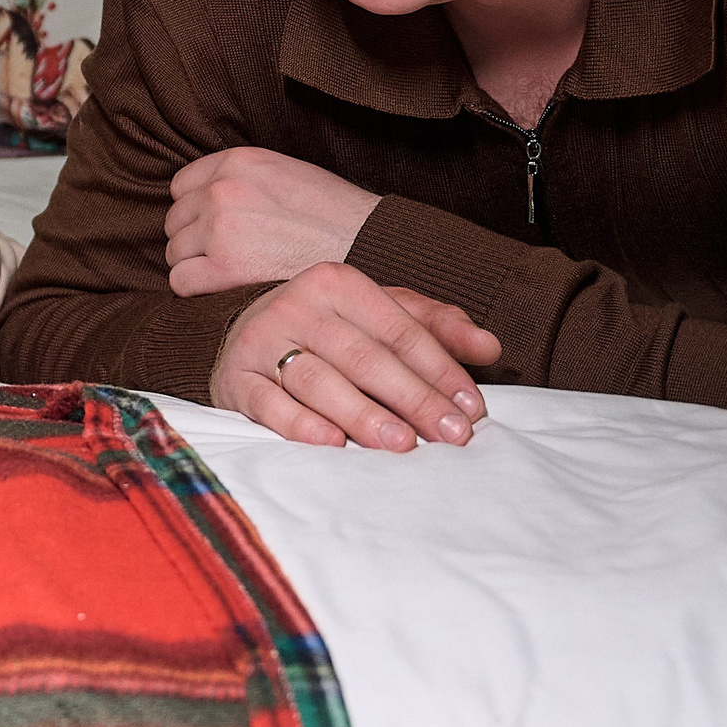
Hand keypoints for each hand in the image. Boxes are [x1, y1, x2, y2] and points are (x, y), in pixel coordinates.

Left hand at [165, 147, 382, 294]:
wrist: (369, 245)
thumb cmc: (333, 215)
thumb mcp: (284, 173)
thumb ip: (240, 180)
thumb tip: (202, 199)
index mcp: (236, 161)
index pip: (181, 186)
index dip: (196, 210)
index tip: (218, 226)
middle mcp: (222, 190)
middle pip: (175, 221)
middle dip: (195, 239)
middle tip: (230, 255)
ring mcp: (220, 228)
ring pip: (175, 253)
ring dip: (197, 265)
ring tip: (234, 272)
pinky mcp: (225, 268)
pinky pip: (181, 281)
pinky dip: (198, 289)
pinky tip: (226, 290)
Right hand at [209, 262, 500, 450]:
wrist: (246, 336)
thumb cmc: (328, 330)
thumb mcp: (380, 316)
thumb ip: (436, 327)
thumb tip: (490, 347)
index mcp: (337, 282)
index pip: (399, 330)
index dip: (440, 370)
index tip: (472, 408)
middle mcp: (297, 305)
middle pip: (364, 356)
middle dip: (412, 397)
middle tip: (449, 434)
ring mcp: (261, 341)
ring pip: (318, 380)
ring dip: (362, 414)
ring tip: (401, 444)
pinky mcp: (236, 378)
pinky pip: (270, 404)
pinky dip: (301, 425)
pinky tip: (333, 444)